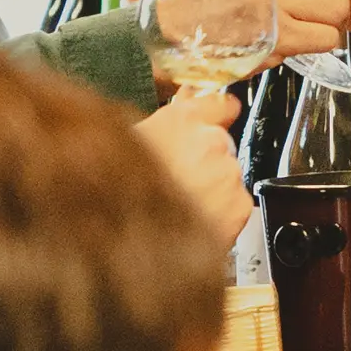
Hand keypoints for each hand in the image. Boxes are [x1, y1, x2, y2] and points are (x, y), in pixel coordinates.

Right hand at [135, 91, 251, 249]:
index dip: (216, 114)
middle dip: (204, 161)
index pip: (220, 103)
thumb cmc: (112, 196)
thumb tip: (181, 107)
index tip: (216, 119)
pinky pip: (235, 205)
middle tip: (176, 184)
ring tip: (178, 209)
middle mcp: (210, 140)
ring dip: (211, 189)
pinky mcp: (239, 205)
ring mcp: (227, 173)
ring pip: (227, 177)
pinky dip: (221, 216)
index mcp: (180, 119)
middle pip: (220, 145)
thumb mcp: (127, 147)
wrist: (125, 247)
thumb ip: (162, 125)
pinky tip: (191, 224)